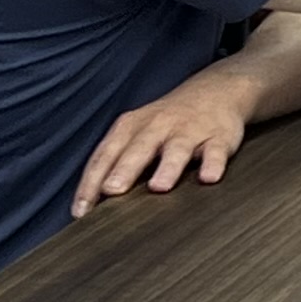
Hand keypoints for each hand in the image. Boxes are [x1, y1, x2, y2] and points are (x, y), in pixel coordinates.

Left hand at [74, 78, 257, 214]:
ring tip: (159, 186)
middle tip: (112, 191)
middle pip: (139, 149)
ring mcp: (190, 131)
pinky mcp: (219, 137)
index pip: (105, 155)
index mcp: (131, 127)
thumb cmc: (167, 122)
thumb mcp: (137, 132)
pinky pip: (216, 151)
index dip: (91, 182)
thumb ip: (116, 162)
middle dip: (125, 169)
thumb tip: (91, 203)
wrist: (216, 91)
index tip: (81, 210)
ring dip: (168, 167)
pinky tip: (209, 177)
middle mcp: (158, 127)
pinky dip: (213, 163)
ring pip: (177, 149)